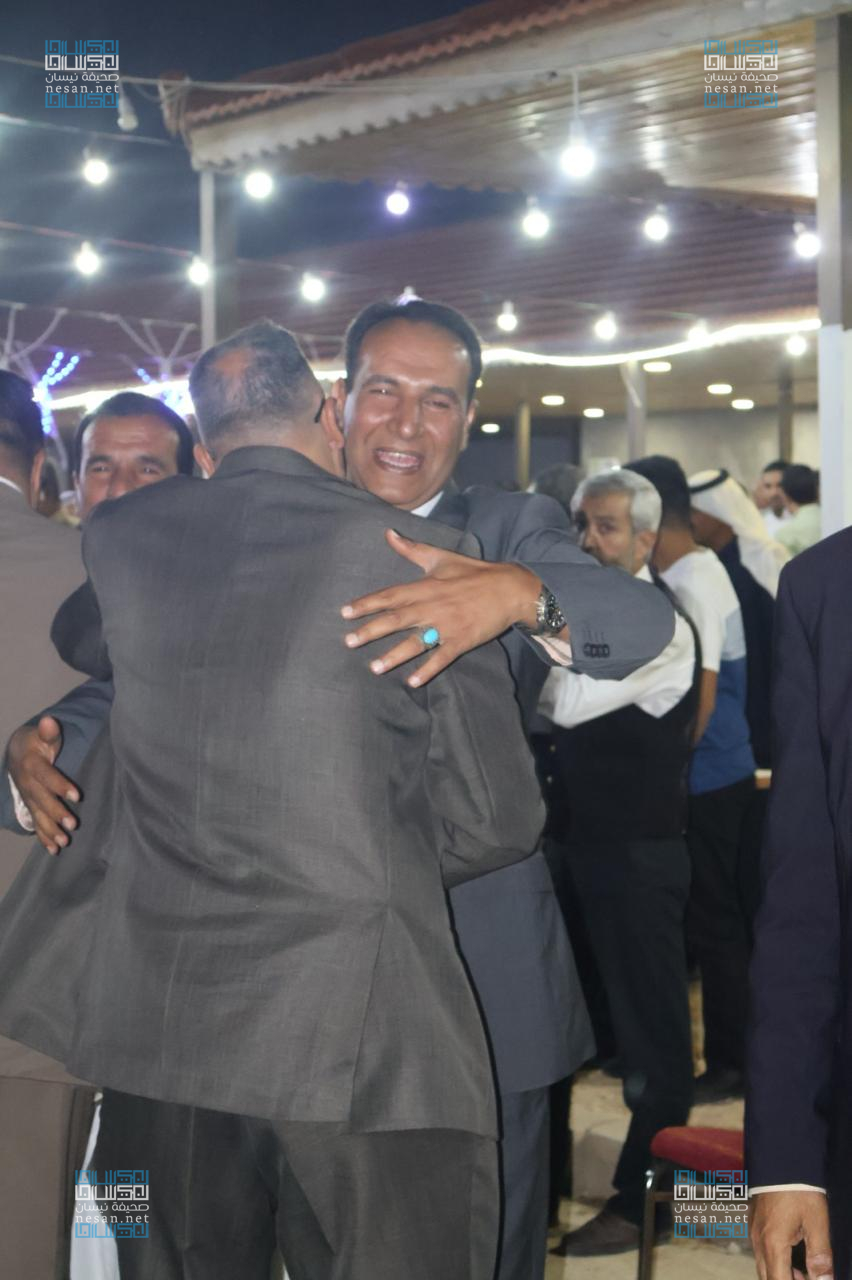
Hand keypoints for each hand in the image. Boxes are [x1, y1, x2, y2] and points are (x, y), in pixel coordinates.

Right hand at [6, 717, 78, 854]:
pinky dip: (44, 837)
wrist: (16, 753)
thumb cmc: (36, 743)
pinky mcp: (31, 807)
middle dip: (57, 813)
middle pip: (43, 800)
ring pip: (39, 816)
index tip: (77, 795)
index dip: (60, 785)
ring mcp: (28, 798)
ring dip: (51, 830)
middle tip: (73, 824)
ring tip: (64, 842)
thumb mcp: (42, 735)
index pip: (47, 776)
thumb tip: (50, 720)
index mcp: (32, 765)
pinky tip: (54, 850)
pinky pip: (36, 823)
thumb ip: (49, 732)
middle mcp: (28, 784)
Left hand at [342, 529, 541, 686]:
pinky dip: (428, 670)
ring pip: (415, 642)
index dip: (366, 604)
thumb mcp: (441, 557)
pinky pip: (442, 658)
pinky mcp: (462, 640)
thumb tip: (389, 533)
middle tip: (349, 642)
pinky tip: (413, 682)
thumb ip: (412, 549)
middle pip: (396, 620)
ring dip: (394, 655)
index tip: (345, 612)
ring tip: (374, 668)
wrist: (509, 588)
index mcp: (425, 587)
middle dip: (371, 631)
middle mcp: (432, 606)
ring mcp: (447, 625)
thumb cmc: (473, 572)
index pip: (390, 596)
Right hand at [750, 1190, 832, 1279]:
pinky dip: (775, 1261)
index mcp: (773, 1244)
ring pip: (762, 1267)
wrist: (779, 1158)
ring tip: (803, 1270)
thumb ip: (820, 1254)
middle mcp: (758, 1241)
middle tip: (808, 1277)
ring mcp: (753, 1232)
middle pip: (767, 1279)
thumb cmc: (798, 1188)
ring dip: (780, 1274)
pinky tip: (791, 1253)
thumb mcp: (816, 1222)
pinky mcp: (753, 1223)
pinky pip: (760, 1252)